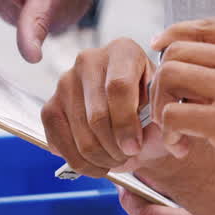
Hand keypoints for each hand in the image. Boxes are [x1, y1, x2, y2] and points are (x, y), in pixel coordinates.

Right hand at [41, 37, 155, 176]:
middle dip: (115, 147)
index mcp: (123, 51)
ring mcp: (65, 82)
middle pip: (97, 115)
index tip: (135, 148)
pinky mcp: (50, 106)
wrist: (133, 119)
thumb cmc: (152, 111)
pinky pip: (60, 143)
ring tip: (118, 159)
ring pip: (80, 134)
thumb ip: (163, 121)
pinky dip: (81, 163)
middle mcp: (89, 60)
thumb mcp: (165, 111)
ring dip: (101, 158)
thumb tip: (158, 139)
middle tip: (129, 156)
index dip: (126, 123)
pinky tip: (99, 164)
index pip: (118, 87)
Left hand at [148, 18, 214, 208]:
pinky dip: (168, 133)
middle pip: (178, 49)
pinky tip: (183, 148)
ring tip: (176, 132)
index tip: (161, 51)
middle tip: (172, 109)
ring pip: (168, 75)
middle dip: (164, 79)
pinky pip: (173, 115)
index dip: (175, 36)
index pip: (206, 25)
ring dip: (161, 104)